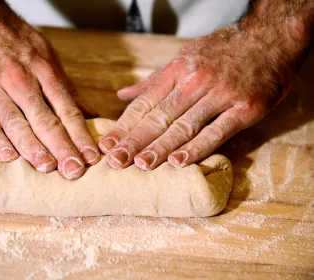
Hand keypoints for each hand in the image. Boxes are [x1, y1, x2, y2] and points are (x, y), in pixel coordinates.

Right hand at [0, 0, 98, 179]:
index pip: (66, 108)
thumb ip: (66, 88)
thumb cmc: (12, 39)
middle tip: (73, 170)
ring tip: (47, 167)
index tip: (90, 156)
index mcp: (42, 71)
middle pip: (45, 118)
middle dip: (61, 146)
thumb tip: (92, 113)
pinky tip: (7, 157)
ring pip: (16, 121)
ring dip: (32, 147)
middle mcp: (20, 79)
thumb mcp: (45, 56)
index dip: (80, 134)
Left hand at [99, 3, 311, 169]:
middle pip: (159, 117)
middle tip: (115, 161)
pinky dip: (197, 148)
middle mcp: (195, 82)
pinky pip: (217, 131)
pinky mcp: (245, 108)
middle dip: (134, 141)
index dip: (125, 126)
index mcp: (177, 71)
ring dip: (160, 147)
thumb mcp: (184, 58)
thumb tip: (123, 95)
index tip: (107, 145)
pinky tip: (178, 162)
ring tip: (140, 164)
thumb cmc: (222, 51)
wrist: (270, 37)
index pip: (145, 104)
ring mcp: (220, 95)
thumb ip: (153, 81)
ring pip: (184, 125)